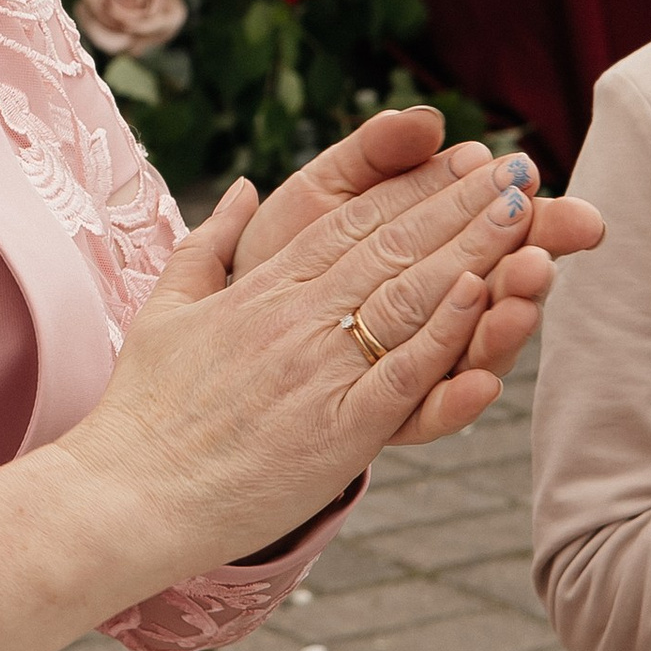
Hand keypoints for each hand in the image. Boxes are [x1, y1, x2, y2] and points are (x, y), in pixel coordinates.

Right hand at [55, 139, 555, 590]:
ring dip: (473, 250)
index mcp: (262, 289)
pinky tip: (482, 295)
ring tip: (525, 212)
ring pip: (409, 296)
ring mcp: (316, 371)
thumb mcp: (167, 307)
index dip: (414, 186)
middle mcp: (294, 318)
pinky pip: (401, 373)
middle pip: (393, 246)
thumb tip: (241, 190)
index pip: (353, 221)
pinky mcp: (335, 430)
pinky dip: (444, 332)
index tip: (462, 158)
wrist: (126, 492)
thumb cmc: (143, 410)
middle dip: (462, 203)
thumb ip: (209, 244)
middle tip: (520, 167)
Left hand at [234, 101, 603, 440]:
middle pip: (498, 284)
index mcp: (428, 251)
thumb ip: (376, 153)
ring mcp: (415, 365)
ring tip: (524, 297)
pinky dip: (459, 400)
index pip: (489, 225)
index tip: (532, 175)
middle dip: (530, 258)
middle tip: (559, 237)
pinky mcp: (385, 415)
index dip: (517, 203)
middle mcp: (436, 311)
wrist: (213, 343)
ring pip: (477, 348)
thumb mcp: (322, 194)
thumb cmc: (276, 256)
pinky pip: (431, 412)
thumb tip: (429, 119)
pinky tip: (482, 382)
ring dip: (508, 324)